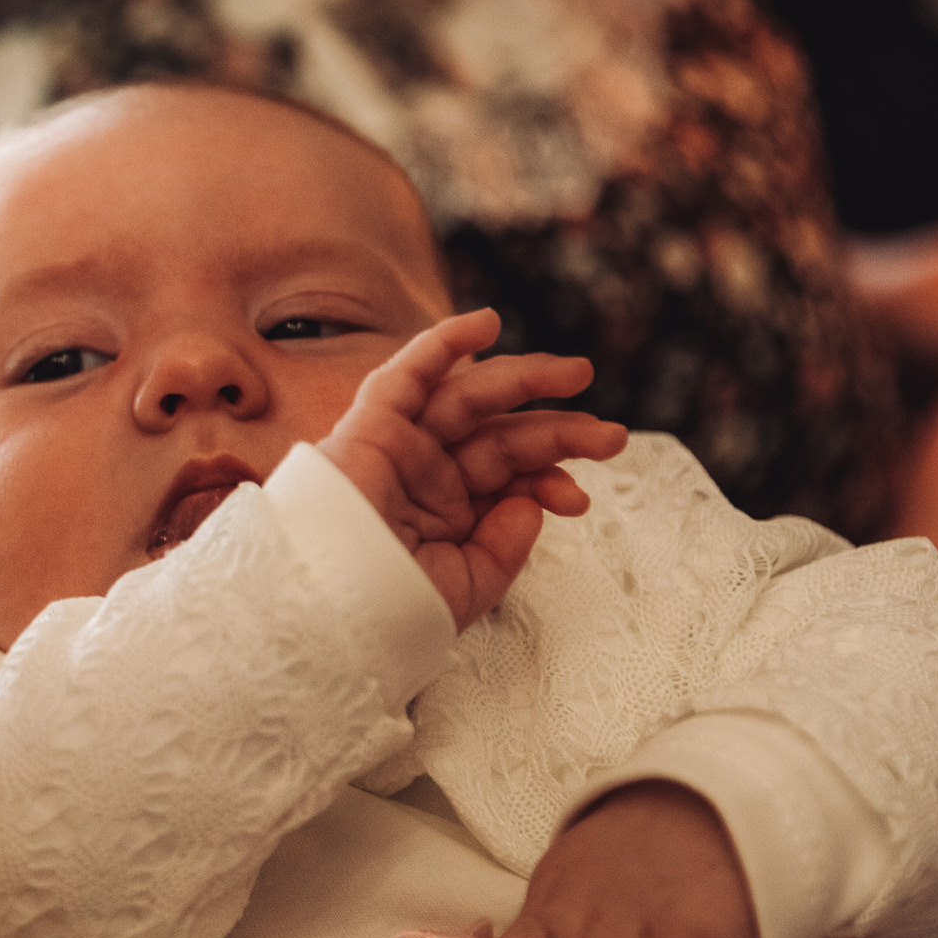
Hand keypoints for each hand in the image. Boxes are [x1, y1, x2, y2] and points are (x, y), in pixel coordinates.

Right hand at [318, 309, 630, 628]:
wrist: (328, 614)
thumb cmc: (387, 611)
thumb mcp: (467, 585)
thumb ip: (504, 547)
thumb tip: (532, 502)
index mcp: (448, 514)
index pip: (510, 479)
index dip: (550, 479)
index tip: (579, 500)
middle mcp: (426, 476)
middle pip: (501, 436)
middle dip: (558, 431)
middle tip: (609, 436)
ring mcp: (400, 449)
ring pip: (467, 399)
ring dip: (523, 378)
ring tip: (577, 373)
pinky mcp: (370, 430)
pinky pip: (406, 376)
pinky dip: (441, 345)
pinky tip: (486, 323)